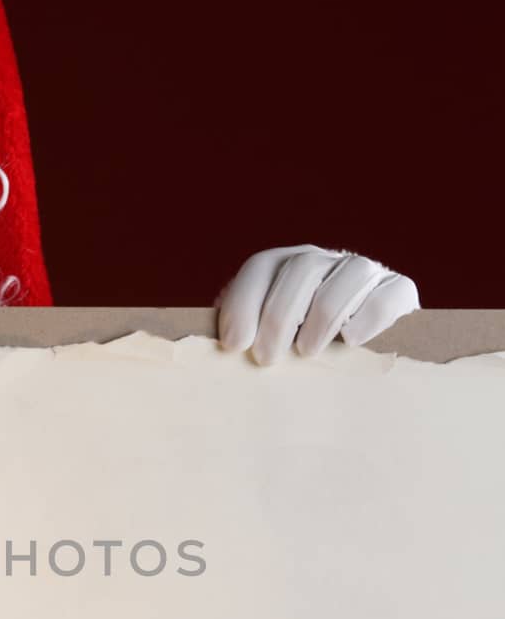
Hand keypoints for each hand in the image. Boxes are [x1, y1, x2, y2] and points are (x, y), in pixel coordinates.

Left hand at [216, 245, 419, 364]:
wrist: (360, 347)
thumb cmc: (297, 349)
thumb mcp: (267, 337)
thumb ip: (245, 333)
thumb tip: (221, 343)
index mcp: (288, 266)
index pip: (263, 266)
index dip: (244, 302)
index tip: (233, 344)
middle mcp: (326, 260)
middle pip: (303, 269)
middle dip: (280, 315)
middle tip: (266, 358)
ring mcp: (365, 272)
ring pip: (350, 273)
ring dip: (323, 314)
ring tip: (307, 353)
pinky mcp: (399, 290)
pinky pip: (390, 292)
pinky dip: (371, 314)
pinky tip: (351, 340)